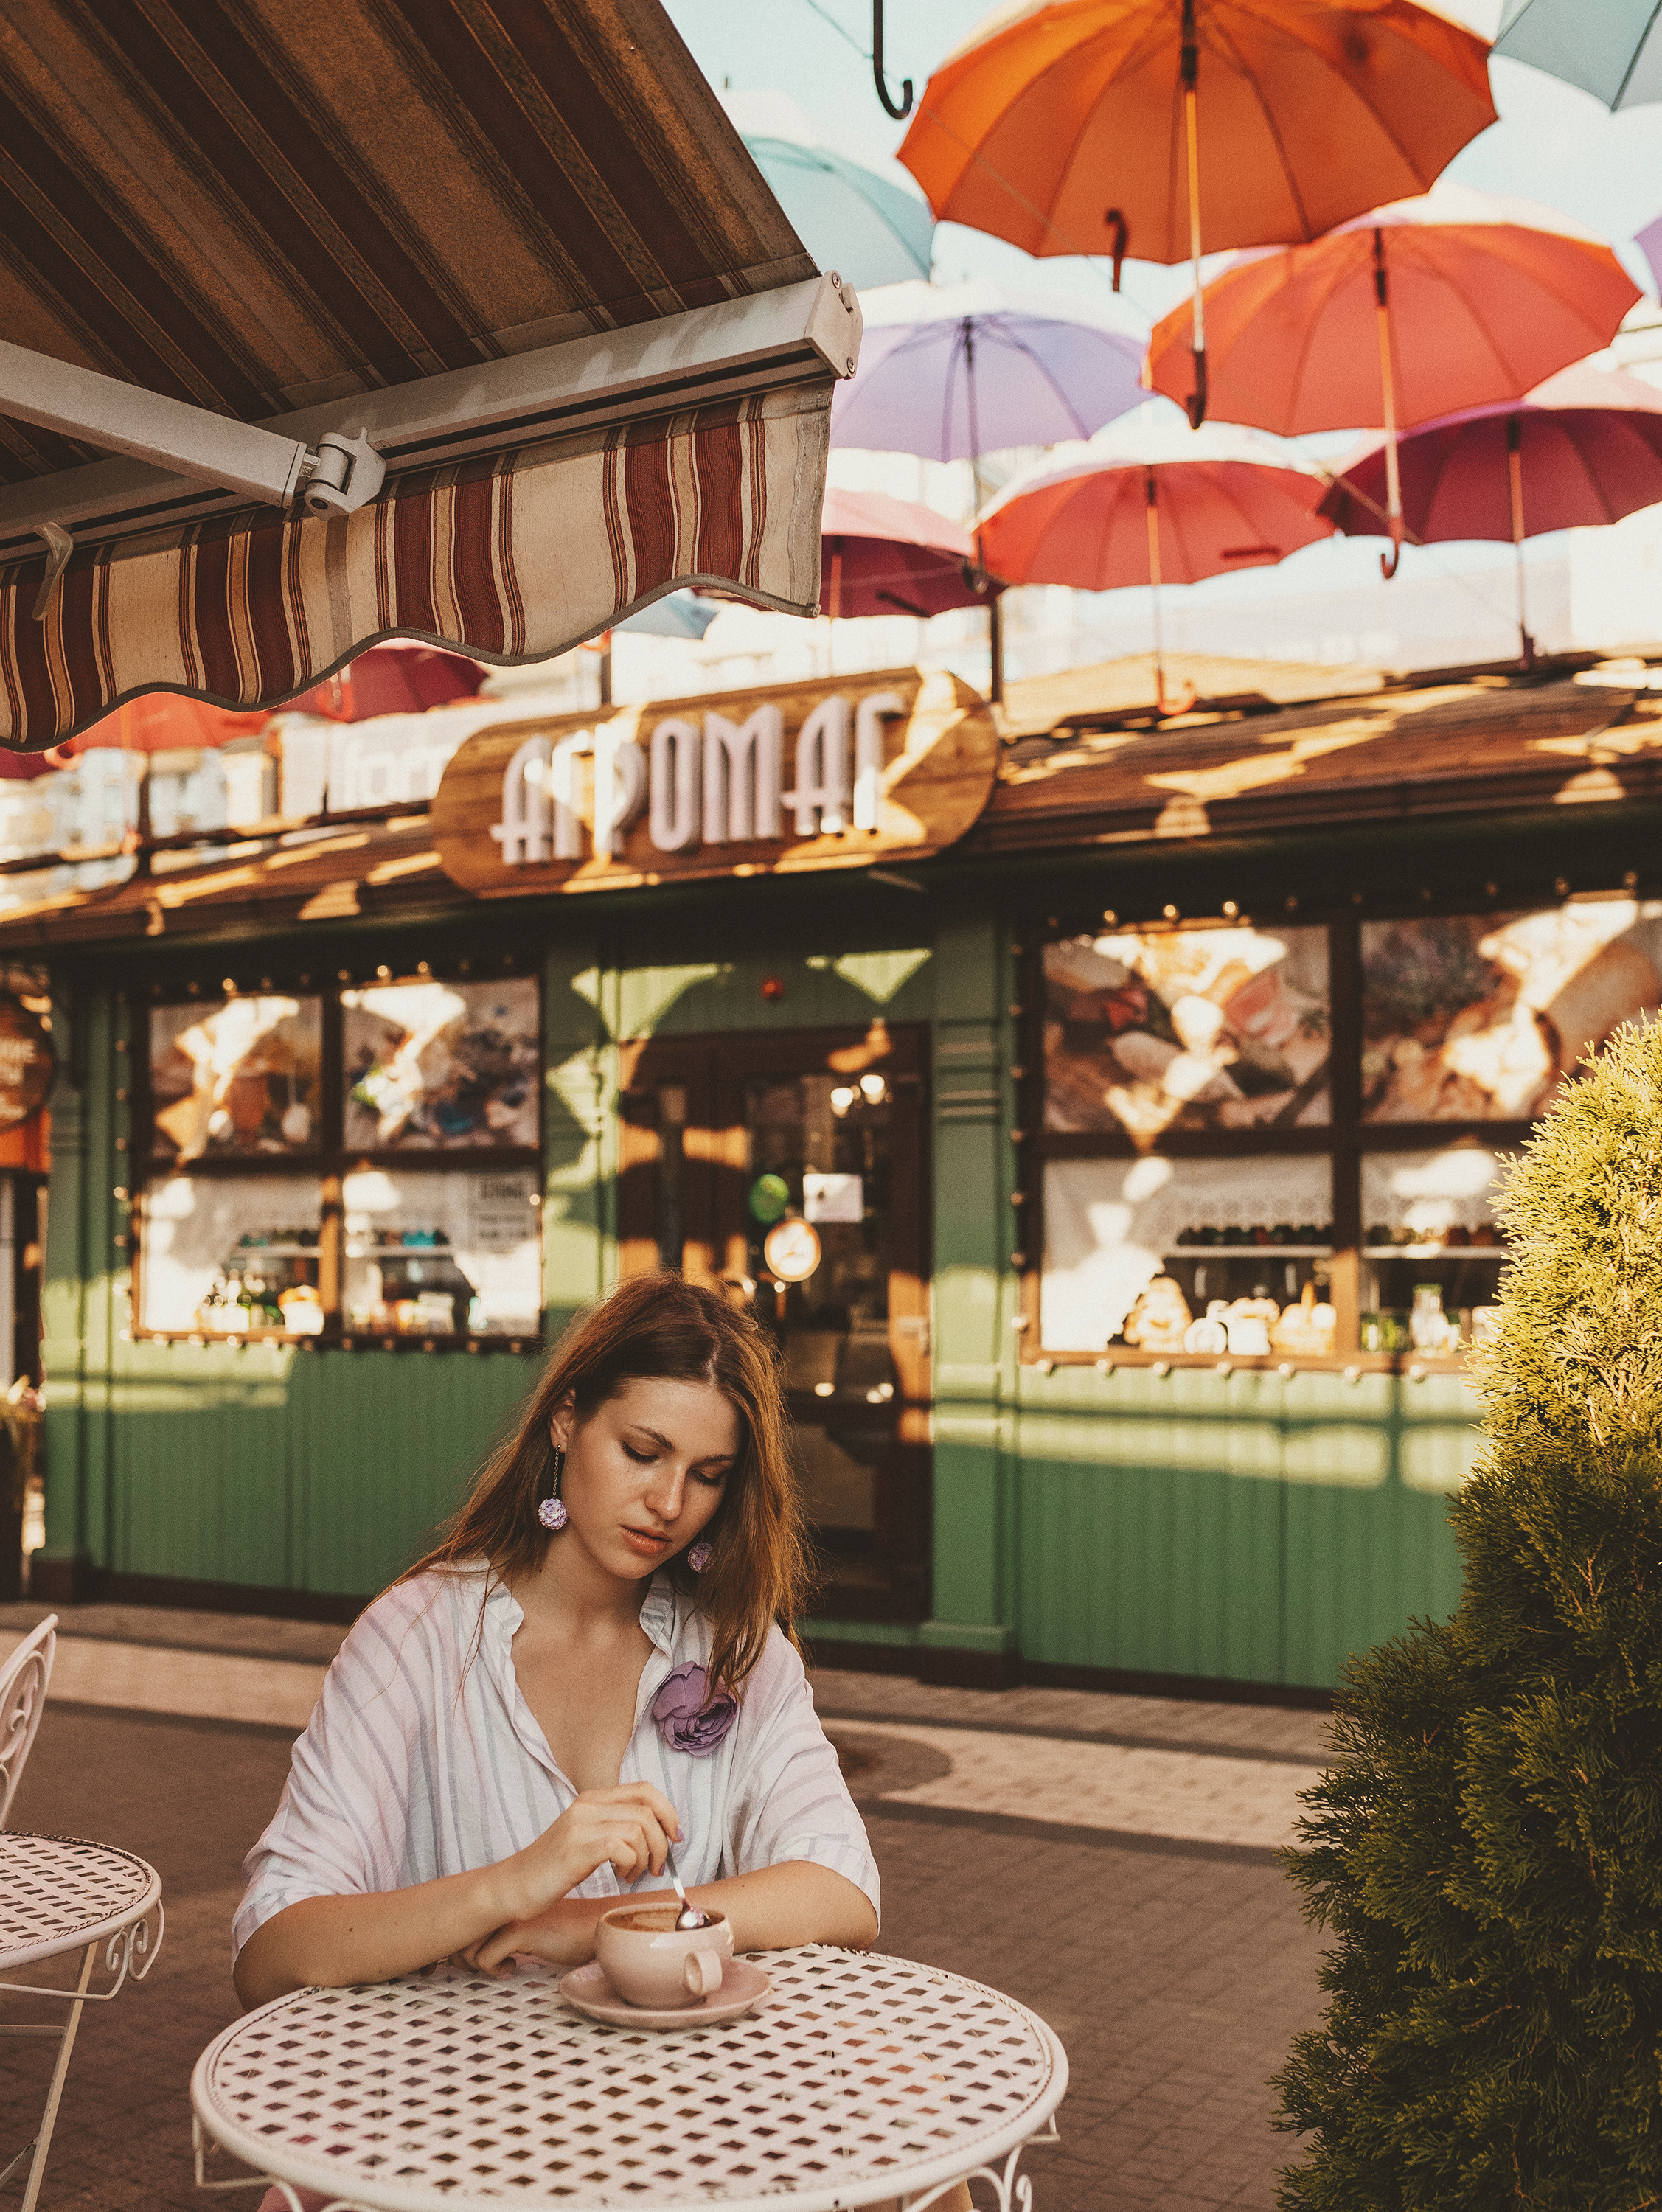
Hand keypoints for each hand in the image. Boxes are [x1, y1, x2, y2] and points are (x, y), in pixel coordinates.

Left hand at [457, 1896, 612, 1977]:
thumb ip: (509, 1932)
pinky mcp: (520, 1932)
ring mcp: (511, 1917)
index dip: (459, 1944)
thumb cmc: (569, 1932)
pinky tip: (516, 1967)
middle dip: (462, 1958)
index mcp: (505, 1900)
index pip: (464, 1920)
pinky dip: (497, 1971)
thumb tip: (478, 1952)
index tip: (471, 1960)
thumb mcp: (532, 1929)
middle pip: (458, 1935)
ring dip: (479, 1965)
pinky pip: (486, 1960)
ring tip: (503, 1965)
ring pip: (467, 1949)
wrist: (599, 1926)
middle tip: (486, 1966)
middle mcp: (503, 1905)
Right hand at [489, 1783, 680, 1928]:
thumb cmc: (553, 1868)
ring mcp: (580, 1826)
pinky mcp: (575, 1850)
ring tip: (633, 1875)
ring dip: (647, 1857)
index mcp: (591, 1799)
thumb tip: (658, 1833)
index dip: (668, 1811)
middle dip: (663, 1840)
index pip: (644, 1789)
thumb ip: (613, 1826)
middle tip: (658, 1866)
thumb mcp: (585, 1837)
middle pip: (647, 1808)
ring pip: (639, 1828)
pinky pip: (622, 1847)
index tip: (674, 1837)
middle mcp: (586, 1806)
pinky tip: (621, 1877)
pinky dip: (632, 1864)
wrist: (513, 1887)